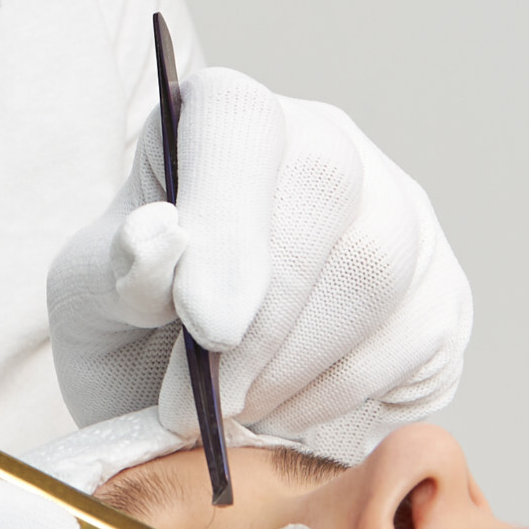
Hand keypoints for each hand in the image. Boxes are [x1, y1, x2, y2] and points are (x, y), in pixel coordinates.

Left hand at [46, 67, 472, 461]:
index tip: (204, 326)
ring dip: (300, 369)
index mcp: (221, 115)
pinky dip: (349, 397)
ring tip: (238, 414)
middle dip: (265, 323)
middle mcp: (323, 139)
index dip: (228, 219)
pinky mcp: (438, 287)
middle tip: (211, 404)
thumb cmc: (133, 323)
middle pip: (327, 193)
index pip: (240, 125)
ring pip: (380, 272)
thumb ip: (121, 271)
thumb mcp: (91, 299)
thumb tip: (162, 238)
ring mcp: (396, 209)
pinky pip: (419, 337)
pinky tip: (289, 413)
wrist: (181, 389)